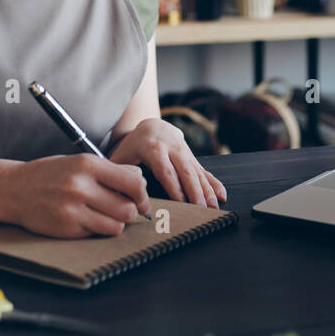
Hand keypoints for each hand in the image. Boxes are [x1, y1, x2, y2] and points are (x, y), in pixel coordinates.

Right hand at [3, 154, 150, 238]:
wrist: (13, 189)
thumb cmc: (51, 174)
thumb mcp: (79, 162)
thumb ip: (110, 171)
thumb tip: (140, 182)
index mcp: (88, 164)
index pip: (133, 182)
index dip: (142, 194)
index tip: (141, 200)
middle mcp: (81, 186)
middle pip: (128, 208)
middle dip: (131, 212)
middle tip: (124, 210)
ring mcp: (73, 209)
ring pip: (116, 226)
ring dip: (116, 223)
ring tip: (106, 216)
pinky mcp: (66, 228)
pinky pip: (96, 234)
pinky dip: (97, 230)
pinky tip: (86, 220)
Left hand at [109, 118, 226, 207]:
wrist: (152, 126)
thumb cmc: (134, 145)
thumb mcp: (122, 154)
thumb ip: (117, 173)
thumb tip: (112, 196)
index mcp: (153, 148)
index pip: (166, 170)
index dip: (174, 187)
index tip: (180, 203)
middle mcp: (173, 149)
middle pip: (186, 172)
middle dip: (194, 192)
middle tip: (200, 210)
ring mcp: (185, 153)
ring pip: (198, 173)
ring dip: (207, 191)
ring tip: (213, 208)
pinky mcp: (193, 158)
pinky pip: (205, 172)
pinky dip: (215, 184)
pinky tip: (222, 196)